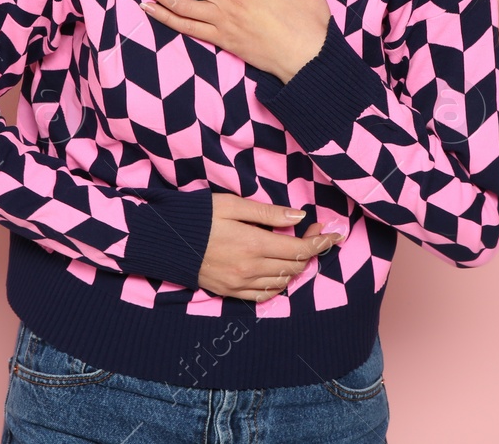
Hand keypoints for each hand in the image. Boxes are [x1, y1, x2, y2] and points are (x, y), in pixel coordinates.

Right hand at [197, 193, 338, 300]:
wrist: (165, 241)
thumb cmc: (198, 217)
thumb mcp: (231, 204)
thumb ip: (268, 213)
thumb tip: (299, 215)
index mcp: (253, 243)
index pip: (299, 248)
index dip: (320, 242)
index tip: (333, 234)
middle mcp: (250, 268)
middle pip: (294, 266)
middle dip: (311, 250)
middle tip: (314, 232)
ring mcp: (240, 284)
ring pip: (283, 281)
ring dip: (296, 266)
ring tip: (296, 248)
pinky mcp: (230, 292)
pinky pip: (265, 295)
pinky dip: (279, 284)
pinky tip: (279, 270)